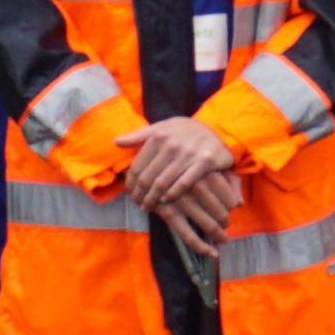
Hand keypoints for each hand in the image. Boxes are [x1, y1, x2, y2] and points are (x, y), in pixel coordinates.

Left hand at [119, 114, 244, 246]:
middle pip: (148, 177)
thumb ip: (139, 135)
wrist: (218, 129)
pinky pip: (184, 183)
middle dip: (140, 194)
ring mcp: (188, 153)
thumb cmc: (185, 131)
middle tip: (138, 204)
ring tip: (148, 206)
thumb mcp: (162, 127)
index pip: (138, 165)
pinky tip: (166, 201)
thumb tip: (116, 142)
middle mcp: (172, 144)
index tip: (130, 194)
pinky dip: (173, 194)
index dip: (131, 183)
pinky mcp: (205, 162)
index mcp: (158, 136)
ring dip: (153, 198)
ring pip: (163, 182)